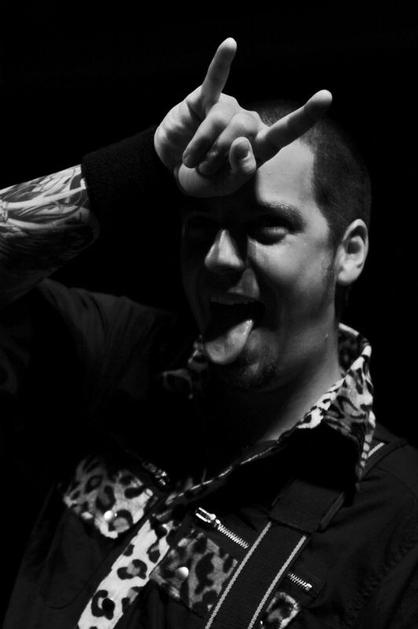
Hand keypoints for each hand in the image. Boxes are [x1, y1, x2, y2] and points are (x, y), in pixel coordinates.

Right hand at [155, 39, 331, 196]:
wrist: (170, 169)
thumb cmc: (202, 179)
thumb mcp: (223, 186)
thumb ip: (239, 170)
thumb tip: (242, 142)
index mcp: (259, 147)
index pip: (285, 131)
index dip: (304, 116)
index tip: (325, 97)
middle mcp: (248, 123)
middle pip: (244, 130)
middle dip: (218, 155)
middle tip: (203, 169)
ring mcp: (228, 108)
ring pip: (221, 120)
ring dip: (202, 146)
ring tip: (190, 159)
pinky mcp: (204, 98)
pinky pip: (213, 81)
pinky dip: (220, 64)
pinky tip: (230, 44)